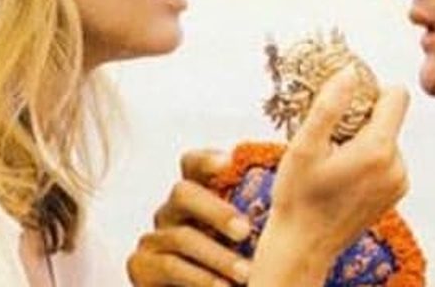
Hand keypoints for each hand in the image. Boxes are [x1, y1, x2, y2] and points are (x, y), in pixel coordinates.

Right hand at [128, 149, 256, 286]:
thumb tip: (293, 192)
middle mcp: (170, 211)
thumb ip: (254, 213)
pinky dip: (200, 279)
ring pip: (183, 236)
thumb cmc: (227, 267)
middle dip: (216, 210)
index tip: (229, 162)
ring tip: (247, 274)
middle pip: (183, 192)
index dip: (207, 159)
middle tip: (245, 231)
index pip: (192, 164)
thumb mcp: (239, 239)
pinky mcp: (141, 265)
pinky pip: (170, 266)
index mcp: (195, 197)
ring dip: (218, 256)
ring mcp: (154, 237)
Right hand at [251, 70, 411, 285]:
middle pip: (390, 119)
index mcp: (378, 149)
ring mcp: (399, 182)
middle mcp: (398, 165)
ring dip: (364, 141)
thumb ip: (330, 105)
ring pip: (387, 139)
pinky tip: (343, 176)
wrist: (303, 246)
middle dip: (362, 119)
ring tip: (333, 161)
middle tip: (329, 138)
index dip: (371, 91)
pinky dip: (368, 160)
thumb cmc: (298, 197)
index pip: (397, 96)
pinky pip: (388, 160)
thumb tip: (351, 71)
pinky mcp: (395, 194)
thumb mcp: (304, 146)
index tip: (345, 104)